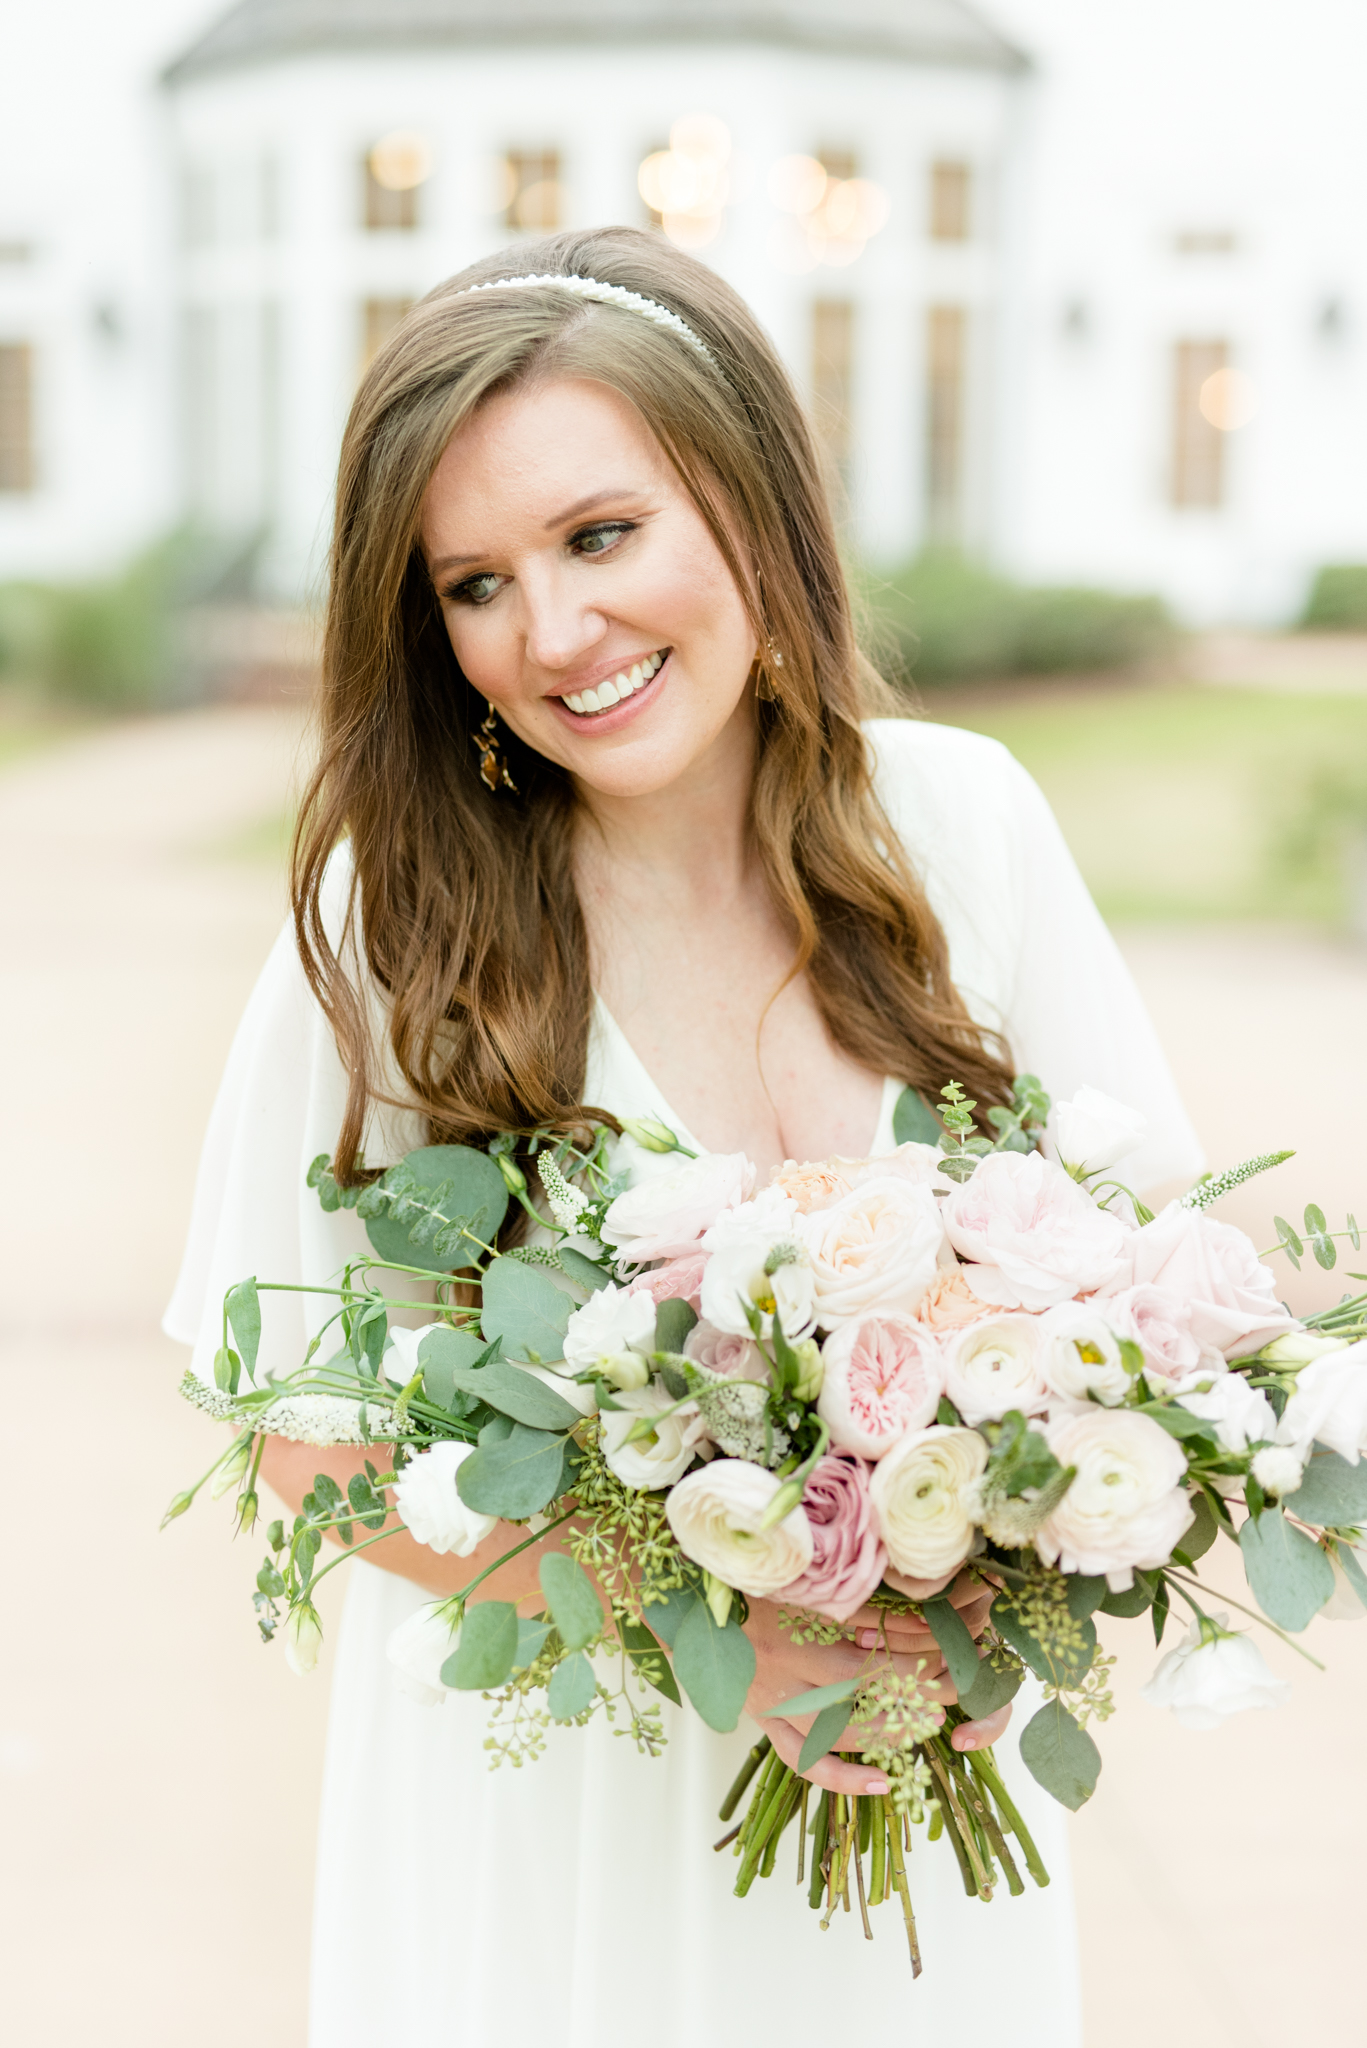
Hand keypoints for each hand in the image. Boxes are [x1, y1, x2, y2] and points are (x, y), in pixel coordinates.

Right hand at [742, 1576, 1010, 1798]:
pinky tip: (880, 1782)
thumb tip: (901, 1602)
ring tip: (927, 1724)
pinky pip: (801, 1759)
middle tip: (951, 1688)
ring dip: (887, 1732)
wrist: (681, 1600)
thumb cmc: (740, 1578)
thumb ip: (837, 1591)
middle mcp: (782, 1670)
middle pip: (860, 1692)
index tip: (950, 1648)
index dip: (914, 1652)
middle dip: (911, 1692)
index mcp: (791, 1626)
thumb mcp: (789, 1575)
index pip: (869, 1646)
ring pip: (837, 1732)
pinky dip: (840, 1777)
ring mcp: (770, 1701)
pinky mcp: (760, 1719)